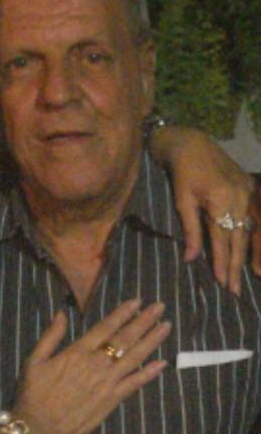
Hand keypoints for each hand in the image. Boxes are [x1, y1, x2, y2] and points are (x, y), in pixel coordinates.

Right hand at [12, 300, 170, 433]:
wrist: (40, 428)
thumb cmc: (33, 394)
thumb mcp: (33, 360)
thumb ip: (50, 336)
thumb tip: (62, 314)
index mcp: (77, 352)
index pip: (105, 328)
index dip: (123, 314)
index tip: (137, 302)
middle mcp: (97, 364)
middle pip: (125, 339)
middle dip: (144, 321)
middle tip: (160, 307)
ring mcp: (108, 382)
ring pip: (135, 357)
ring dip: (152, 341)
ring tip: (166, 326)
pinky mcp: (112, 400)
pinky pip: (135, 383)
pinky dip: (150, 373)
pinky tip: (162, 362)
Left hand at [154, 125, 255, 293]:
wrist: (191, 142)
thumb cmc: (180, 171)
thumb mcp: (181, 200)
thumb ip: (190, 229)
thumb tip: (192, 259)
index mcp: (222, 200)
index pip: (223, 239)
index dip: (223, 263)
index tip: (224, 284)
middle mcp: (240, 197)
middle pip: (239, 238)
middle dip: (237, 266)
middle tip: (236, 291)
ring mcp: (248, 191)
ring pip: (250, 229)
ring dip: (249, 254)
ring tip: (251, 276)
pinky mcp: (249, 187)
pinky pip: (254, 217)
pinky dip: (253, 235)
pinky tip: (252, 251)